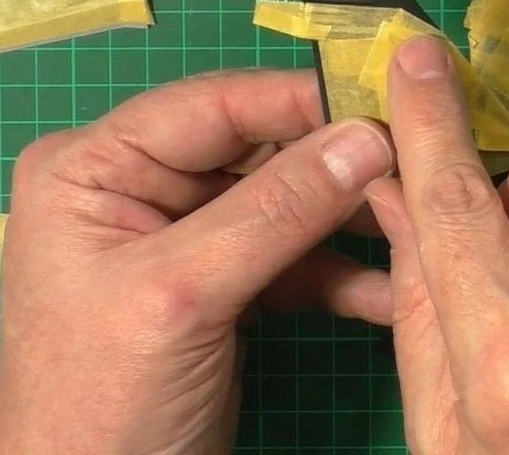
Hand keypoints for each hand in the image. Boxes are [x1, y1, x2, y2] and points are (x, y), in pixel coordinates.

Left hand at [0, 69, 395, 454]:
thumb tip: (365, 138)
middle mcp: (131, 190)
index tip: (385, 100)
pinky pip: (287, 261)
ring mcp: (175, 242)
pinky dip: (337, 276)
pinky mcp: (214, 292)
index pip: (212, 104)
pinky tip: (388, 290)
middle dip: (335, 163)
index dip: (300, 100)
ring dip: (348, 221)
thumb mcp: (183, 297)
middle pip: (255, 149)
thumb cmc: (94, 407)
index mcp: (91, 167)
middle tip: (417, 163)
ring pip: (282, 204)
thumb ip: (275, 212)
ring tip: (414, 225)